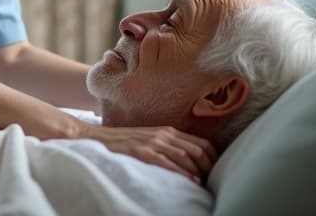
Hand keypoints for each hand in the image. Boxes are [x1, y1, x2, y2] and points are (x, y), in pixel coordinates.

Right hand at [81, 124, 217, 183]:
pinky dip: (182, 172)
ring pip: (185, 156)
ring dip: (198, 171)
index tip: (216, 171)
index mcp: (168, 131)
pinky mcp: (142, 151)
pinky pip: (167, 162)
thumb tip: (189, 161)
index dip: (213, 158)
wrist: (98, 138)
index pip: (201, 143)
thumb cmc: (125, 142)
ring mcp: (153, 142)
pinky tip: (190, 181)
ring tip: (204, 183)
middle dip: (209, 166)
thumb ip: (168, 146)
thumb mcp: (151, 139)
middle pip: (198, 149)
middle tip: (212, 180)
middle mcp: (164, 134)